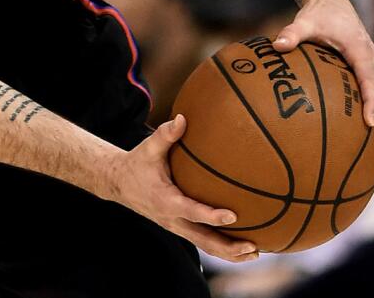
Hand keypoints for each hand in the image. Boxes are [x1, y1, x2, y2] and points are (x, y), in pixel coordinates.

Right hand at [103, 115, 258, 262]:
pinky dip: (222, 248)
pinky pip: (202, 241)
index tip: (233, 216)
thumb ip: (165, 134)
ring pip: (204, 245)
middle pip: (203, 240)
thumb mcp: (148, 149)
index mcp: (165, 200)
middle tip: (253, 247)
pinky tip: (241, 248)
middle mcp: (172, 219)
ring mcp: (176, 227)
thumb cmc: (138, 164)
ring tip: (254, 254)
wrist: (119, 183)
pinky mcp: (180, 228)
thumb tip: (182, 118)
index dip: (211, 215)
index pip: (191, 211)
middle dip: (228, 247)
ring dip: (229, 253)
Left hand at [271, 0, 373, 149]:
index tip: (368, 123)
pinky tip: (369, 127)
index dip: (370, 102)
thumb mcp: (305, 21)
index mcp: (360, 50)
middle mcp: (373, 58)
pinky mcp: (369, 66)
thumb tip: (276, 45)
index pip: (369, 81)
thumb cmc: (318, 12)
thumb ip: (291, 33)